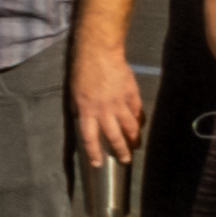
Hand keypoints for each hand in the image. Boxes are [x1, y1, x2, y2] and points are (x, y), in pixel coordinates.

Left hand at [71, 39, 146, 163]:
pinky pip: (137, 112)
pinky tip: (140, 125)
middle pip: (114, 136)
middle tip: (126, 160)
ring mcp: (120, 103)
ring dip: (134, 139)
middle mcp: (104, 110)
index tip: (97, 163)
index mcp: (86, 110)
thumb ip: (80, 109)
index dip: (94, 152)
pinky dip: (140, 120)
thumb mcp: (75, 93)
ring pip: (130, 127)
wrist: (99, 53)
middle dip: (121, 151)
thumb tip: (84, 121)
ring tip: (136, 145)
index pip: (90, 138)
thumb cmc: (83, 71)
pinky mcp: (132, 95)